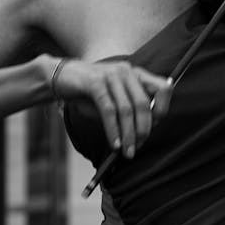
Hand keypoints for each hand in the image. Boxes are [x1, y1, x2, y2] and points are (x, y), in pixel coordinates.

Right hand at [54, 58, 172, 158]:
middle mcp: (126, 71)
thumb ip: (130, 110)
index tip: (153, 128)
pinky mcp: (95, 83)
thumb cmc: (90, 93)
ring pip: (126, 110)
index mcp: (136, 74)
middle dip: (143, 130)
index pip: (164, 88)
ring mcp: (111, 75)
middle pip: (143, 104)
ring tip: (127, 152)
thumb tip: (143, 133)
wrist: (59, 78)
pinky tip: (114, 144)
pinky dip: (113, 130)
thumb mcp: (114, 99)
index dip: (162, 110)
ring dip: (128, 135)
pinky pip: (109, 111)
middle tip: (137, 147)